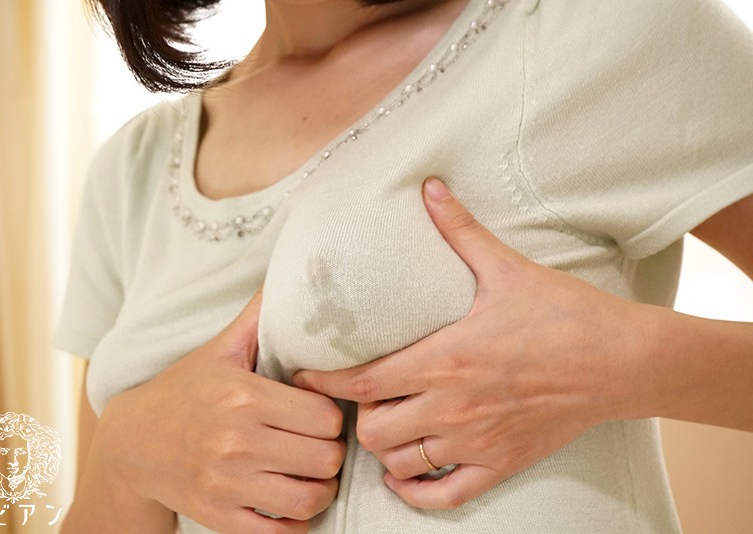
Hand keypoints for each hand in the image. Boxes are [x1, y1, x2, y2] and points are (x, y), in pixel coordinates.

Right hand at [91, 290, 345, 532]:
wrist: (131, 443)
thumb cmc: (185, 390)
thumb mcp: (220, 347)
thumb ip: (259, 315)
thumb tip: (292, 272)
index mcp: (244, 397)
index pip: (325, 417)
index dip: (332, 416)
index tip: (320, 413)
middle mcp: (236, 442)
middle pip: (325, 458)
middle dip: (331, 451)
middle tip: (321, 443)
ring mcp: (226, 485)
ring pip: (310, 498)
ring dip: (321, 487)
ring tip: (312, 473)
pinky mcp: (219, 518)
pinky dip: (296, 522)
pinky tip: (290, 500)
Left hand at [293, 177, 650, 509]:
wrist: (621, 361)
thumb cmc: (563, 314)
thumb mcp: (505, 268)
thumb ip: (459, 231)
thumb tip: (430, 187)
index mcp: (445, 359)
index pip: (362, 382)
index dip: (323, 382)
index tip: (304, 375)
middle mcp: (452, 407)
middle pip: (372, 431)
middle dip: (355, 417)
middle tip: (358, 398)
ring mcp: (476, 442)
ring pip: (401, 464)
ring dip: (385, 449)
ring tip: (386, 427)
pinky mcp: (501, 464)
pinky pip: (444, 496)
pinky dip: (418, 490)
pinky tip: (412, 471)